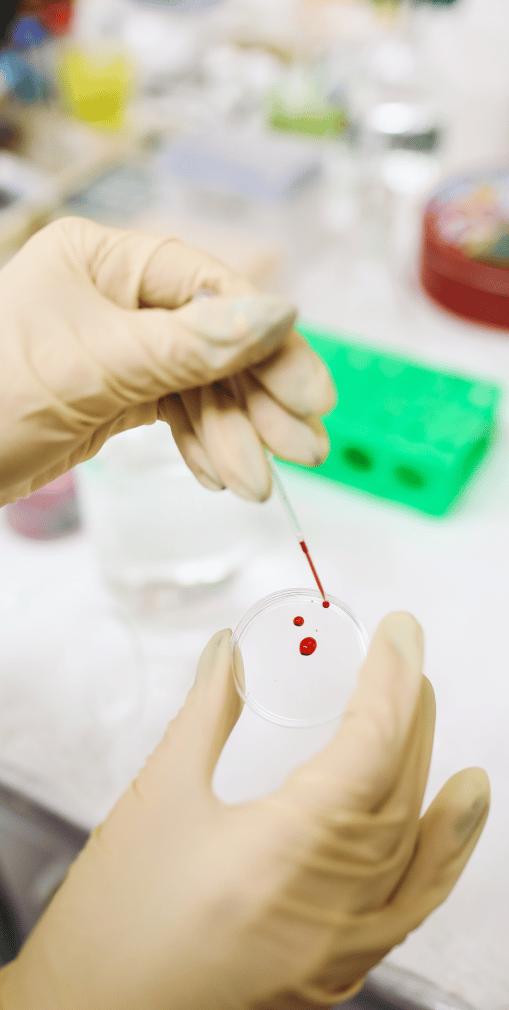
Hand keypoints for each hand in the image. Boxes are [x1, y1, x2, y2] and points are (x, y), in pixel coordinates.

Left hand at [0, 217, 334, 506]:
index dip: (267, 341)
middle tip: (304, 446)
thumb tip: (278, 316)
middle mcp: (118, 296)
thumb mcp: (98, 365)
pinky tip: (222, 473)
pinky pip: (177, 411)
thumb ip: (192, 344)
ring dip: (234, 435)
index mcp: (105, 259)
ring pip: (201, 385)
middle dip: (258, 399)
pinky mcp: (117, 392)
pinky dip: (201, 443)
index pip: (210, 289)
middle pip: (214, 340)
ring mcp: (121, 346)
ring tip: (258, 484)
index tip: (309, 389)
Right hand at [0, 612, 488, 1009]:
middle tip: (405, 659)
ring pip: (410, 849)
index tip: (401, 632)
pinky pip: (407, 906)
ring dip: (427, 773)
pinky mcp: (331, 976)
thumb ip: (204, 715)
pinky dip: (438, 855)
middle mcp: (327, 910)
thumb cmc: (109, 922)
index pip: (368, 749)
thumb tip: (228, 651)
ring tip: (429, 712)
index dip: (390, 681)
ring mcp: (337, 953)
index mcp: (282, 855)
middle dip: (408, 714)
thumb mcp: (157, 800)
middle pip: (396, 793)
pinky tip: (451, 821)